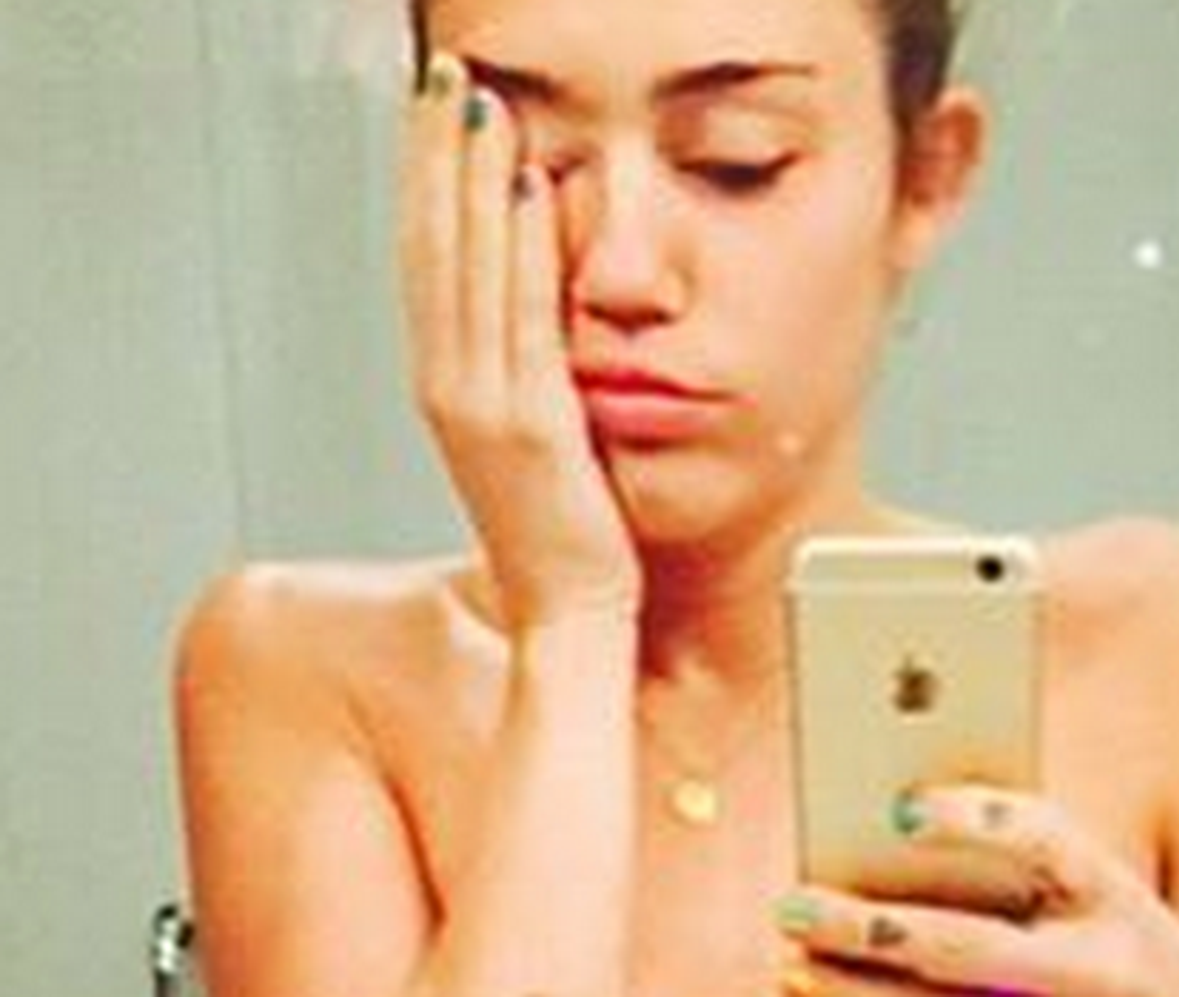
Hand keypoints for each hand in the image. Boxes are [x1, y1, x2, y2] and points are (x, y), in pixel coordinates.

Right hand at [398, 55, 640, 627]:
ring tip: (479, 104)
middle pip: (432, 245)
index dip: (427, 180)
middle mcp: (450, 385)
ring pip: (467, 267)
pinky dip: (523, 248)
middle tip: (443, 79)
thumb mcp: (533, 436)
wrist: (571, 615)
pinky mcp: (530, 424)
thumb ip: (525, 368)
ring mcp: (482, 403)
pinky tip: (530, 188)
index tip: (436, 114)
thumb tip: (542, 300)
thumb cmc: (562, 536)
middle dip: (436, 156)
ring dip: (472, 179)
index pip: (428, 259)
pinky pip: (524, 315)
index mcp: (448, 385)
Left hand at [776, 786, 1178, 996]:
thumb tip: (892, 833)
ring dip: (852, 994)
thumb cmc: (1135, 958)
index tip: (900, 807)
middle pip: (965, 949)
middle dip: (871, 930)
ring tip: (788, 965)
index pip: (1046, 840)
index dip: (976, 819)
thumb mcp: (1111, 905)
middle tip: (791, 903)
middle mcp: (1096, 968)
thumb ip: (1029, 871)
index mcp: (1118, 900)